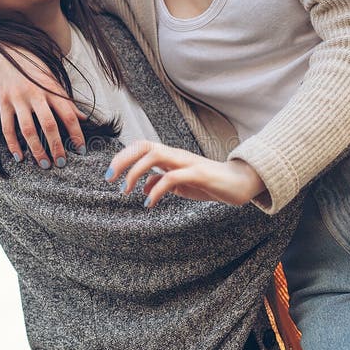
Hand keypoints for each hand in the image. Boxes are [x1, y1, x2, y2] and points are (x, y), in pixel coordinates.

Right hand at [0, 42, 86, 166]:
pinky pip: (7, 127)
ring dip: (37, 150)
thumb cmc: (31, 66)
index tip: (80, 149)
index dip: (76, 133)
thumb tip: (83, 118)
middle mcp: (35, 94)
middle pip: (49, 125)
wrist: (2, 51)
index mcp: (51, 88)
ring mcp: (17, 99)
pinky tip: (19, 157)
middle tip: (61, 163)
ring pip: (28, 130)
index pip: (68, 114)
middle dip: (56, 146)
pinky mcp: (3, 102)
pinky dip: (13, 144)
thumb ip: (65, 99)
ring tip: (44, 164)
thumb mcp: (51, 79)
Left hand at [105, 141, 266, 207]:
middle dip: (122, 160)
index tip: (110, 174)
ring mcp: (187, 162)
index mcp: (171, 156)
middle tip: (109, 178)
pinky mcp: (198, 174)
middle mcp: (177, 155)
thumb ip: (161, 182)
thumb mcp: (180, 185)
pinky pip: (172, 177)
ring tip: (126, 190)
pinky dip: (156, 190)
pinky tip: (149, 203)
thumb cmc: (210, 183)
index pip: (142, 146)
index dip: (123, 157)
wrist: (240, 183)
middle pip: (144, 146)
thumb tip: (143, 187)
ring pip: (154, 155)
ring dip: (135, 172)